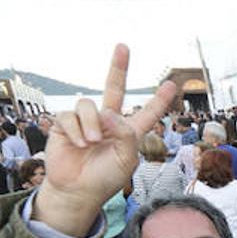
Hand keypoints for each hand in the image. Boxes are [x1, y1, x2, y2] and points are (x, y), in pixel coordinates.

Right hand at [34, 45, 177, 234]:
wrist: (77, 191)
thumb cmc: (104, 179)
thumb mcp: (126, 159)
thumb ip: (126, 134)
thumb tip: (108, 112)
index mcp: (129, 133)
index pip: (147, 113)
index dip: (159, 100)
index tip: (171, 84)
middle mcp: (108, 122)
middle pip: (114, 89)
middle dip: (118, 67)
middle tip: (123, 46)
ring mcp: (86, 121)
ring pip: (89, 104)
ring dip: (92, 125)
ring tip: (92, 143)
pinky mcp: (65, 124)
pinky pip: (70, 115)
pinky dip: (75, 130)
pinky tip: (78, 144)